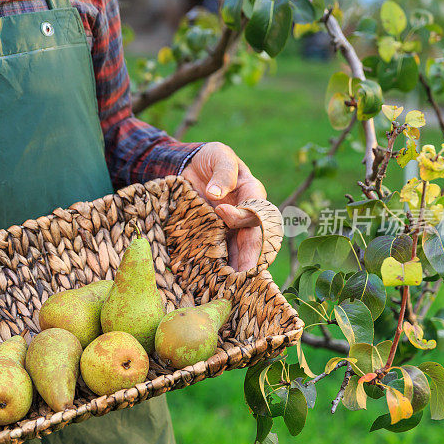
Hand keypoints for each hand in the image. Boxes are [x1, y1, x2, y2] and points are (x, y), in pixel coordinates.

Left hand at [182, 142, 269, 271]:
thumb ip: (223, 172)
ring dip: (237, 269)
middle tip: (243, 276)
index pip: (255, 210)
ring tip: (232, 287)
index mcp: (252, 194)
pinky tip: (214, 281)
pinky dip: (220, 267)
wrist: (188, 166)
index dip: (241, 215)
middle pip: (252, 239)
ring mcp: (231, 228)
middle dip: (249, 258)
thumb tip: (216, 195)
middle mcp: (246, 215)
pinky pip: (221, 253)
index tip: (221, 211)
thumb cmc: (210, 158)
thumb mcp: (219, 156)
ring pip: (239, 251)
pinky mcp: (214, 236)